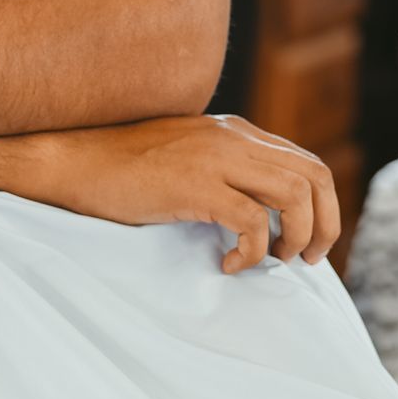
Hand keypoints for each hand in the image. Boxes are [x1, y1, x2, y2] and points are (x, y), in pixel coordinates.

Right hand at [9, 117, 342, 273]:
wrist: (73, 161)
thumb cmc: (122, 171)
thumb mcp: (186, 160)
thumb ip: (224, 172)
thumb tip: (258, 213)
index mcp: (236, 132)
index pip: (308, 162)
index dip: (323, 206)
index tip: (308, 242)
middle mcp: (234, 139)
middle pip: (315, 176)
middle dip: (325, 224)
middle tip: (306, 261)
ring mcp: (216, 159)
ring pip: (294, 196)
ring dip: (295, 238)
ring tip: (273, 262)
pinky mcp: (195, 186)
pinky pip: (252, 223)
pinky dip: (251, 253)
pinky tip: (227, 266)